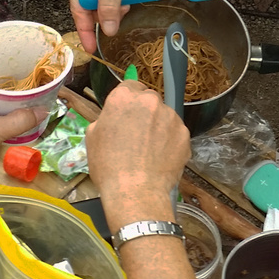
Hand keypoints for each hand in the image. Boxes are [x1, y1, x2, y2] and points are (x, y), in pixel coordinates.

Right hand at [86, 82, 189, 230]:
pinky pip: (175, 132)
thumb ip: (107, 118)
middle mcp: (150, 101)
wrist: (136, 192)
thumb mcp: (93, 137)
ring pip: (164, 116)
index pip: (130, 85)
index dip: (128, 101)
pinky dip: (169, 141)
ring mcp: (170, 117)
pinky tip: (160, 157)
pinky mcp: (184, 134)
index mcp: (124, 98)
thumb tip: (114, 117)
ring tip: (149, 150)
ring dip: (158, 126)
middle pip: (148, 99)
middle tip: (137, 134)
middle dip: (144, 112)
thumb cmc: (108, 166)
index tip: (127, 113)